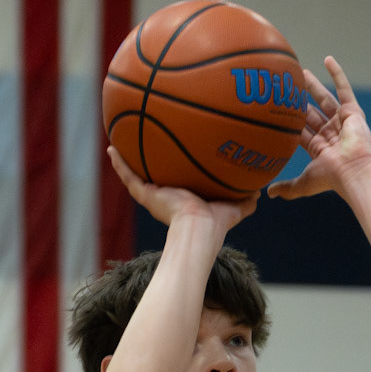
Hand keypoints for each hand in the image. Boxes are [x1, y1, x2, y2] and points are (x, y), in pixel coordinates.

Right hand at [107, 146, 258, 240]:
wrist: (199, 229)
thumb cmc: (216, 224)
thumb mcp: (234, 208)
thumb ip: (245, 200)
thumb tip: (259, 192)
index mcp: (183, 202)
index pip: (176, 184)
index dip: (174, 173)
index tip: (171, 160)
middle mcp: (165, 198)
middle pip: (154, 177)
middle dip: (149, 163)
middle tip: (143, 146)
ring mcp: (153, 196)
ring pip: (136, 175)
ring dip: (126, 160)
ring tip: (117, 142)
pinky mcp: (146, 195)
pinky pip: (129, 176)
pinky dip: (119, 163)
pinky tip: (111, 147)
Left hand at [268, 56, 370, 202]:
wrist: (354, 171)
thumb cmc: (331, 178)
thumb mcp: (304, 184)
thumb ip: (287, 187)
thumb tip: (268, 194)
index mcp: (320, 148)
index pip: (301, 131)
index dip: (290, 121)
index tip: (276, 108)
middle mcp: (330, 134)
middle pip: (311, 113)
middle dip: (299, 101)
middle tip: (286, 86)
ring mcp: (341, 122)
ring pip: (324, 99)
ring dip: (313, 85)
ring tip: (300, 72)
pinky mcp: (352, 111)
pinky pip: (344, 88)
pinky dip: (337, 74)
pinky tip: (328, 59)